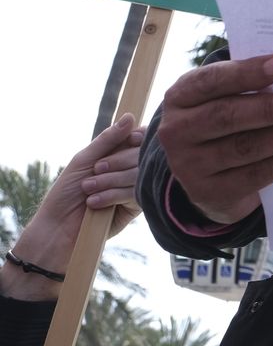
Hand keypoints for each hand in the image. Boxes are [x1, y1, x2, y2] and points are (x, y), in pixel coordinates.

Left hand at [5, 115, 144, 300]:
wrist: (58, 228)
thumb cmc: (65, 193)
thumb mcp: (84, 160)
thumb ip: (107, 139)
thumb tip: (130, 117)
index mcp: (118, 155)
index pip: (140, 138)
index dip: (138, 137)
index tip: (130, 140)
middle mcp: (130, 169)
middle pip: (141, 155)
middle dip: (116, 162)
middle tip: (95, 171)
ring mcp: (135, 187)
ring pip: (138, 174)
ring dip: (110, 180)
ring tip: (88, 190)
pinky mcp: (136, 207)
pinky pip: (135, 193)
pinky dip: (113, 195)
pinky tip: (95, 202)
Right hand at [157, 54, 272, 224]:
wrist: (210, 175)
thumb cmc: (229, 118)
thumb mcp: (227, 97)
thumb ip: (252, 84)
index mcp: (181, 96)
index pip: (211, 81)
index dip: (246, 73)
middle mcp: (177, 130)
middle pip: (228, 116)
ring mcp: (189, 165)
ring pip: (245, 148)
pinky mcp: (210, 192)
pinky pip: (255, 175)